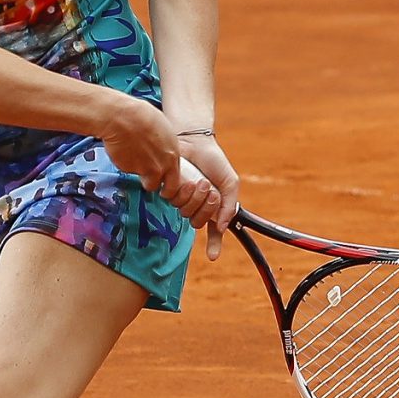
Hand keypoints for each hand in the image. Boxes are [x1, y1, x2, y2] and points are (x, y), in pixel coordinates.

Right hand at [97, 95, 181, 195]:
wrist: (121, 117)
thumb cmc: (141, 116)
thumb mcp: (163, 129)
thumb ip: (166, 145)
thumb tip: (163, 149)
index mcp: (173, 154)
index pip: (177, 176)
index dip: (169, 177)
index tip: (164, 177)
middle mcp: (162, 165)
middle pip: (168, 189)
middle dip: (162, 189)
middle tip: (154, 183)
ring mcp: (146, 170)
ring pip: (148, 183)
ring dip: (143, 177)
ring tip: (134, 160)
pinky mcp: (129, 170)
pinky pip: (130, 172)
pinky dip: (127, 164)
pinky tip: (124, 150)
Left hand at [175, 132, 240, 259]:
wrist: (194, 141)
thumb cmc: (213, 161)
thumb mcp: (230, 182)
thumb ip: (229, 205)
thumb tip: (223, 227)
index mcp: (212, 207)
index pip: (213, 231)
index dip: (213, 245)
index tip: (212, 256)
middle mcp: (195, 206)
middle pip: (198, 221)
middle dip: (206, 207)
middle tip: (210, 189)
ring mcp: (181, 199)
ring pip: (185, 212)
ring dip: (195, 197)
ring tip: (200, 180)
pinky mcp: (168, 190)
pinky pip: (174, 201)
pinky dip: (183, 192)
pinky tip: (187, 180)